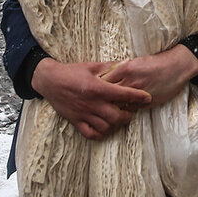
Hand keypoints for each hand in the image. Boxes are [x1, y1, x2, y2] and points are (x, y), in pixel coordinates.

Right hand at [31, 58, 151, 140]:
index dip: (138, 97)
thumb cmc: (71, 71)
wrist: (50, 80)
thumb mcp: (92, 66)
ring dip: (116, 125)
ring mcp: (83, 114)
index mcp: (97, 88)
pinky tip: (105, 128)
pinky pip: (91, 134)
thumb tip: (127, 62)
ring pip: (106, 127)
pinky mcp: (75, 121)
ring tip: (120, 119)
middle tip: (131, 111)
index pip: (123, 94)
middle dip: (128, 116)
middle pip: (117, 117)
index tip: (147, 98)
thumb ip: (110, 67)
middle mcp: (92, 103)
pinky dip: (101, 134)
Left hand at [101, 45, 197, 107]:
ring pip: (117, 103)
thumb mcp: (136, 61)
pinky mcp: (146, 102)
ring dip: (111, 106)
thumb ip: (121, 68)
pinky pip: (130, 109)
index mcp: (125, 68)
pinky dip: (124, 110)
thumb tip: (106, 74)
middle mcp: (130, 81)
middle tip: (93, 101)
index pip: (103, 79)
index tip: (90, 89)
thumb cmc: (156, 63)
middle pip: (107, 93)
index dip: (95, 85)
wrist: (176, 67)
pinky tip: (120, 110)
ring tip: (103, 109)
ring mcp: (137, 93)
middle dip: (100, 98)